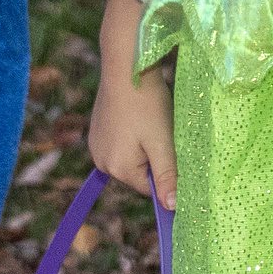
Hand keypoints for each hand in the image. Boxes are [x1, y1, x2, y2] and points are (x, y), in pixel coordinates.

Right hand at [88, 0, 177, 210]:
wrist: (126, 66)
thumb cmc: (147, 104)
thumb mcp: (163, 142)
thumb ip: (168, 176)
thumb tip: (172, 207)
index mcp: (117, 168)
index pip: (149, 188)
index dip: (167, 175)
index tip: (176, 153)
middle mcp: (101, 161)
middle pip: (139, 174)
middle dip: (155, 159)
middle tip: (165, 133)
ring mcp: (96, 144)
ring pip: (131, 158)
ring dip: (145, 147)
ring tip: (152, 122)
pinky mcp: (97, 129)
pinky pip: (122, 143)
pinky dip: (134, 135)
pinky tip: (140, 116)